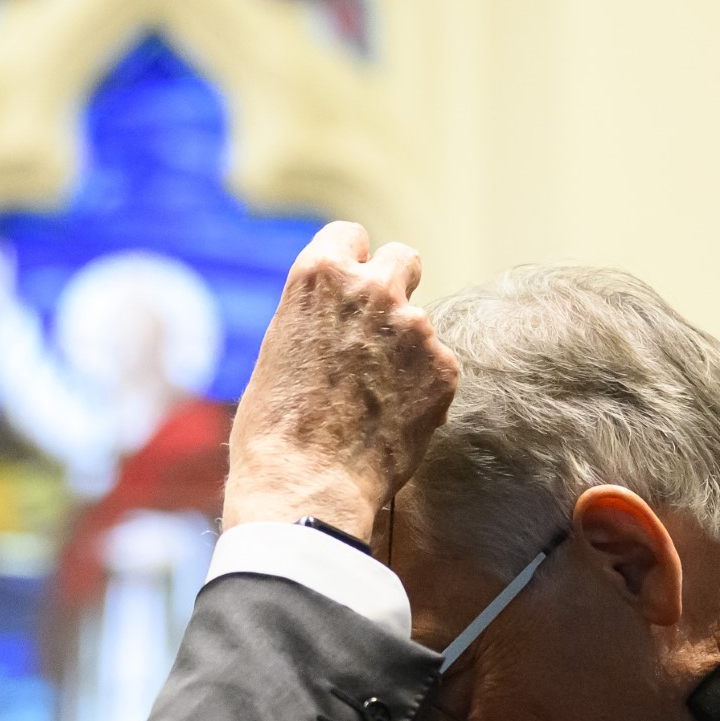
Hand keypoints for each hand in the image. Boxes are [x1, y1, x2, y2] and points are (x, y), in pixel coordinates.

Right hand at [221, 222, 458, 539]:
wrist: (306, 485)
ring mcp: (415, 326)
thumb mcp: (279, 349)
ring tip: (374, 399)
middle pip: (402, 259)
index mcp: (320, 273)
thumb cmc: (275, 429)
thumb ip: (319, 316)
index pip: (352, 236)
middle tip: (379, 330)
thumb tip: (341, 318)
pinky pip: (438, 366)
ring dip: (406, 349)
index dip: (350, 264)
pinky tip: (393, 420)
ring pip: (420, 323)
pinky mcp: (444, 368)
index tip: (349, 289)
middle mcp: (373, 288)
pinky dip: (422, 388)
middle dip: (393, 286)